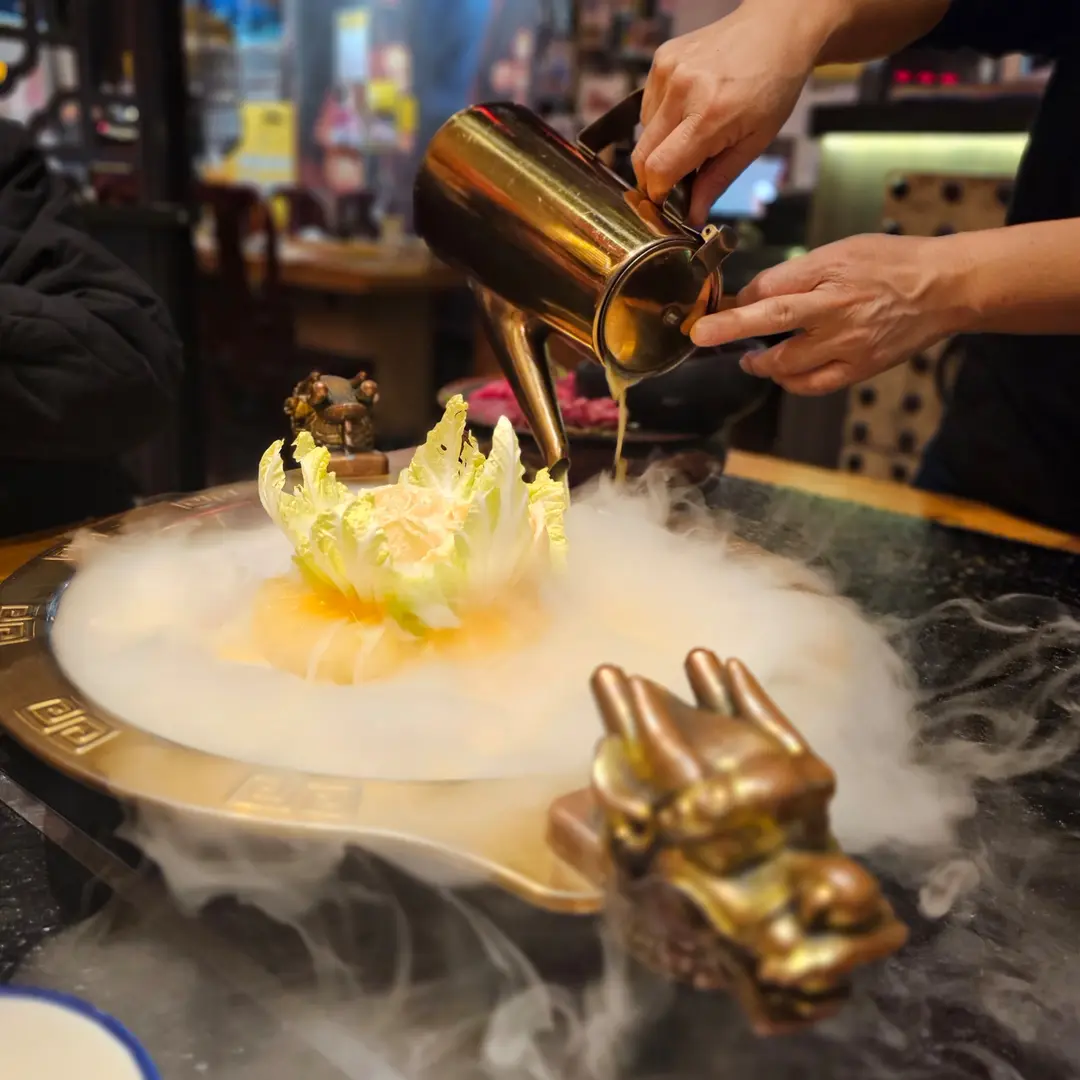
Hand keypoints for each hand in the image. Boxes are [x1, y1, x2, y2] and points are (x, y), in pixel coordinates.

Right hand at [633, 1, 844, 225]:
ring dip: (659, 146)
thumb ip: (718, 181)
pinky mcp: (662, 59)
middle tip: (675, 180)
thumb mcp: (755, 142)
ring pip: (643, 133)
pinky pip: (648, 107)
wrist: (776, 29)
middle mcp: (682, 91)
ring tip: (691, 135)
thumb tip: (692, 217)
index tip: (667, 203)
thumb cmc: (772, 86)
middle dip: (654, 177)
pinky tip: (686, 111)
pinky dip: (661, 120)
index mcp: (710, 116)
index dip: (659, 194)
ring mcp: (668, 71)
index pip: (660, 169)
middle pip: (642, 155)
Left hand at [689, 235, 974, 394]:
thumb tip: (754, 294)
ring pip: (788, 361)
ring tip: (749, 360)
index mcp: (828, 271)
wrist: (944, 288)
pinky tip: (781, 374)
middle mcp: (834, 307)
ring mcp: (847, 342)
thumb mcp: (842, 251)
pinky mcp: (859, 368)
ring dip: (759, 363)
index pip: (769, 286)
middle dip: (729, 328)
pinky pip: (813, 385)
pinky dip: (790, 383)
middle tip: (700, 336)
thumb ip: (798, 273)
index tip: (715, 308)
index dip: (738, 300)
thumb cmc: (891, 264)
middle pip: (771, 319)